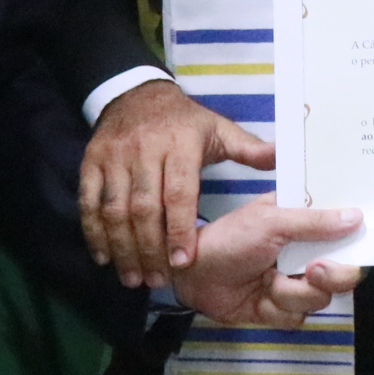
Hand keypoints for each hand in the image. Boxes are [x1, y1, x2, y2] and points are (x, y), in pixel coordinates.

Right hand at [81, 77, 271, 287]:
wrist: (136, 94)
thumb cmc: (185, 121)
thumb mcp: (219, 130)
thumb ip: (249, 150)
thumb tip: (284, 160)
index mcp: (180, 145)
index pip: (178, 193)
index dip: (180, 229)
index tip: (184, 261)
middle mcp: (144, 151)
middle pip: (144, 208)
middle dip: (150, 248)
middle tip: (156, 280)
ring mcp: (114, 157)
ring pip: (114, 209)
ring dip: (122, 248)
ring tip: (133, 278)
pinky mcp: (91, 162)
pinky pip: (89, 202)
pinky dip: (93, 232)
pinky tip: (104, 257)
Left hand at [169, 206, 366, 327]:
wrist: (191, 274)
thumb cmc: (229, 238)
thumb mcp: (271, 221)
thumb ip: (314, 222)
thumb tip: (357, 217)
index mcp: (308, 224)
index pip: (347, 232)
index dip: (360, 239)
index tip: (366, 241)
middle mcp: (308, 254)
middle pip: (346, 272)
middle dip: (333, 275)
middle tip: (314, 270)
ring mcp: (296, 283)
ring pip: (322, 299)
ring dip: (293, 293)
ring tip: (269, 280)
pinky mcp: (282, 310)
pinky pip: (298, 318)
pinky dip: (278, 309)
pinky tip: (260, 296)